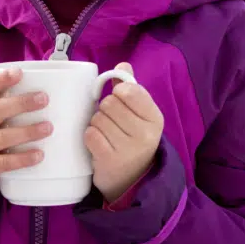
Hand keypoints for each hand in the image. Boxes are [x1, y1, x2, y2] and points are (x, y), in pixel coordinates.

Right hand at [0, 69, 51, 210]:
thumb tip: (39, 92)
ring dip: (26, 132)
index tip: (20, 73)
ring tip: (48, 128)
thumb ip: (1, 107)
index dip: (1, 79)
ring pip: (0, 137)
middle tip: (44, 99)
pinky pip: (2, 163)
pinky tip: (38, 155)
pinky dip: (22, 159)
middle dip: (21, 103)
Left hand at [84, 63, 163, 203]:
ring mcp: (128, 149)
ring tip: (107, 134)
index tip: (120, 100)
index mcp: (154, 117)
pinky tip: (99, 143)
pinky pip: (90, 134)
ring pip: (98, 118)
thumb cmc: (132, 138)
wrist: (131, 179)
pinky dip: (90, 136)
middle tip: (112, 122)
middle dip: (105, 110)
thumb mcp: (139, 114)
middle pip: (109, 103)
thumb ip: (131, 88)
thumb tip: (123, 64)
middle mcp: (145, 134)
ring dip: (97, 124)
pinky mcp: (109, 160)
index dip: (119, 92)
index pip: (129, 90)